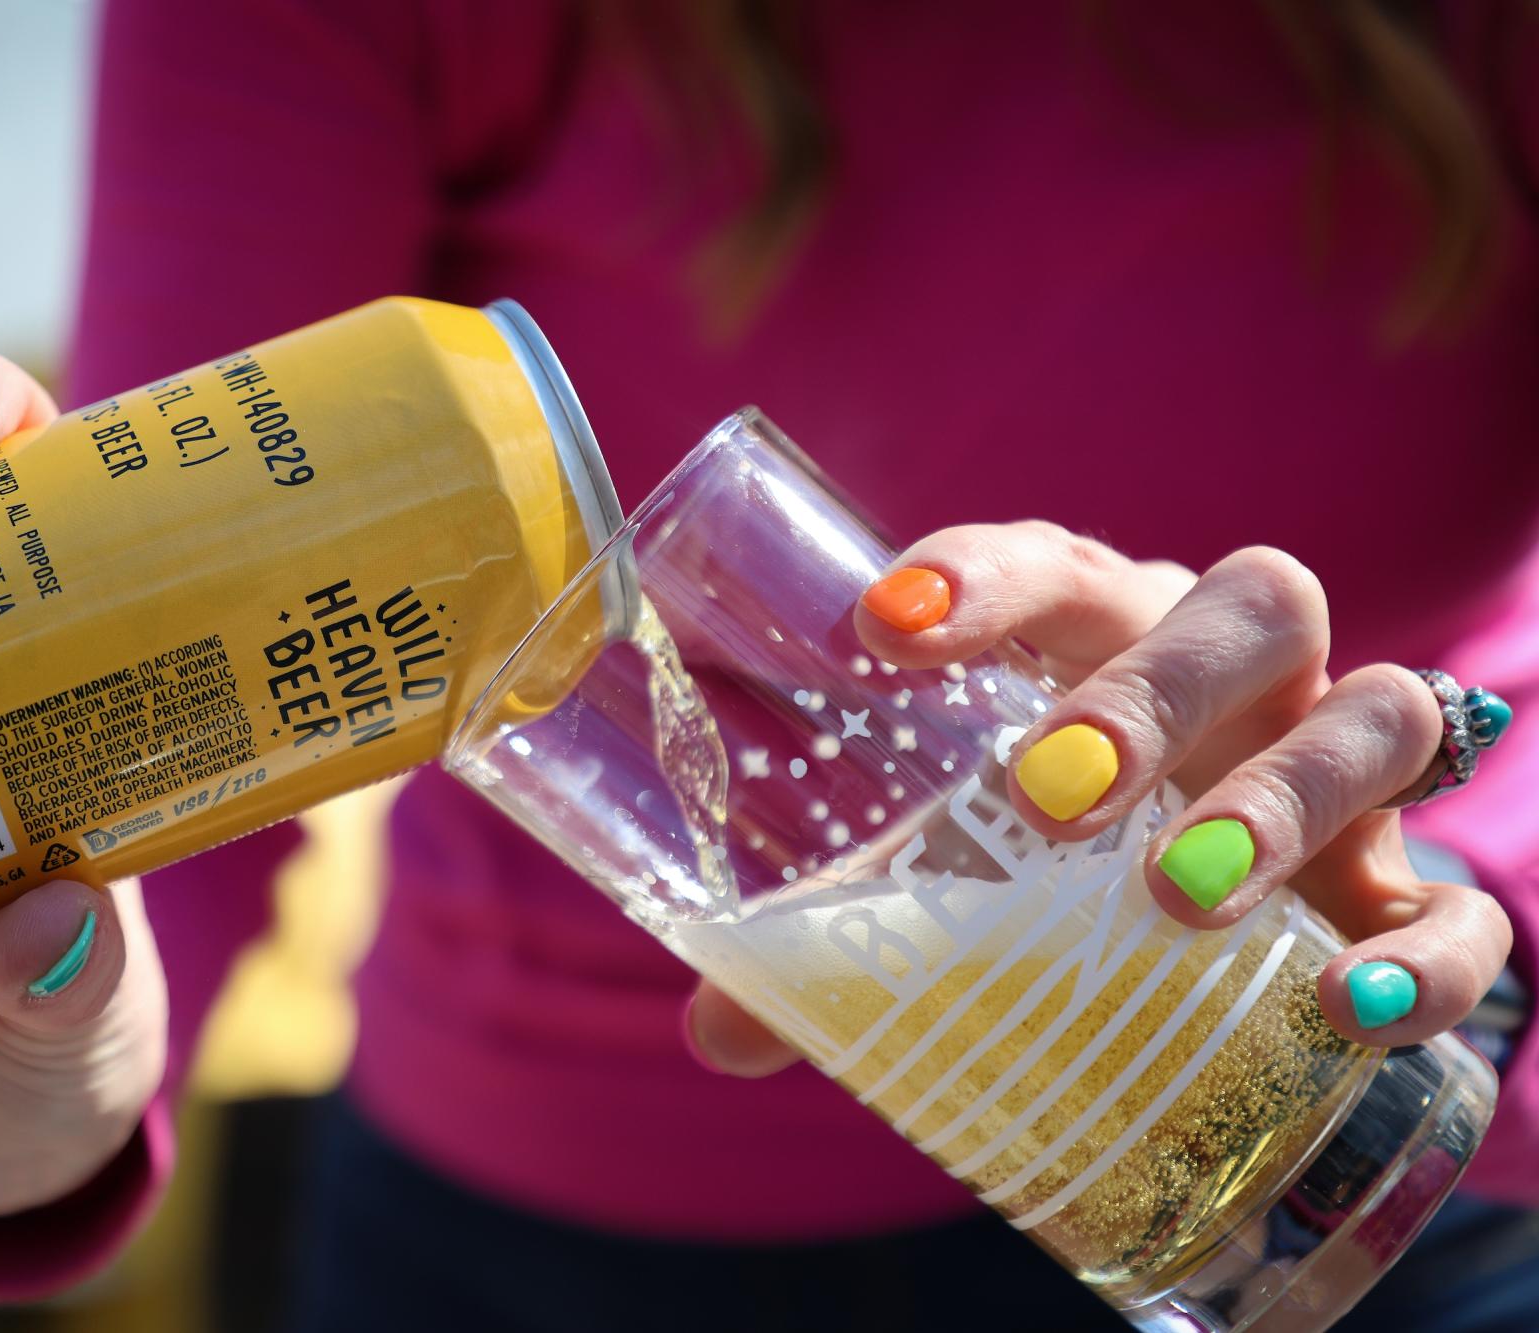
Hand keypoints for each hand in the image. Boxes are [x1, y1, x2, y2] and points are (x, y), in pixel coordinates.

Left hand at [685, 521, 1511, 1075]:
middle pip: (1253, 604)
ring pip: (1379, 716)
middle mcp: (1243, 684)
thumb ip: (853, 944)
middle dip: (1154, 686)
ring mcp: (1346, 781)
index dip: (982, 575)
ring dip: (1285, 794)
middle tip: (1046, 791)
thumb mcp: (968, 881)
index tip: (881, 626)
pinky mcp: (1410, 897)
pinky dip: (1423, 953)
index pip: (1062, 567)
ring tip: (1178, 891)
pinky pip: (1462, 906)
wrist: (1246, 933)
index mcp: (1112, 645)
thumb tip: (716, 1029)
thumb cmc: (1073, 864)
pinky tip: (1341, 1006)